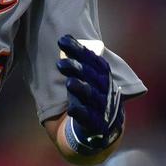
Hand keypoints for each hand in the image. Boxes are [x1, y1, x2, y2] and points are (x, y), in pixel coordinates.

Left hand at [56, 35, 123, 155]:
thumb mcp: (88, 78)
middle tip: (60, 63)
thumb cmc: (90, 96)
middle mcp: (105, 90)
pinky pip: (89, 118)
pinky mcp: (96, 124)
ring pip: (92, 96)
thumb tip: (64, 38)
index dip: (79, 50)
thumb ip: (79, 62)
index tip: (63, 41)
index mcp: (103, 76)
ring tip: (69, 83)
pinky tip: (71, 109)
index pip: (93, 60)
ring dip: (82, 89)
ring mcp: (102, 108)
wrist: (102, 127)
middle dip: (78, 68)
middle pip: (92, 77)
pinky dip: (81, 113)